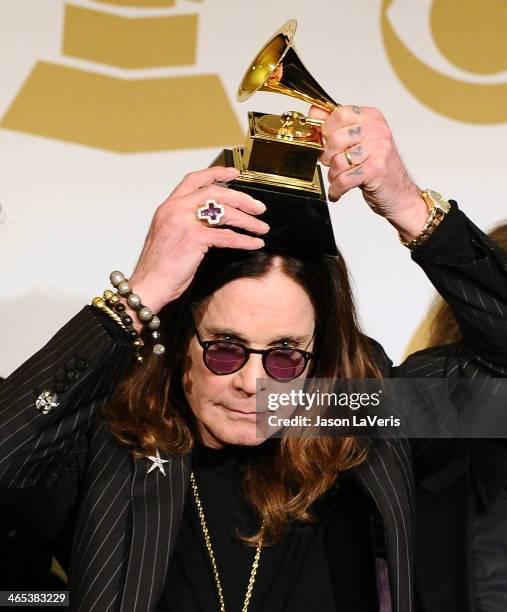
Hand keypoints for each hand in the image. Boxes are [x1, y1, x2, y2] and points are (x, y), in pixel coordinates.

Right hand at [127, 166, 267, 317]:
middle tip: (258, 207)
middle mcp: (175, 209)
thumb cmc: (159, 267)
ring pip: (224, 212)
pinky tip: (254, 243)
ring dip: (248, 220)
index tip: (235, 174)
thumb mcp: (170, 236)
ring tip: (261, 228)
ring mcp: (184, 222)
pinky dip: (244, 240)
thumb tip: (214, 221)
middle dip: (242, 198)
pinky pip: (227, 236)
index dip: (216, 173)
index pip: (194, 180)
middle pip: (215, 192)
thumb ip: (187, 223)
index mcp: (169, 207)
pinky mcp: (193, 238)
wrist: (148, 285)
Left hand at [309, 105, 428, 239]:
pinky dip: (336, 189)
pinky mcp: (376, 169)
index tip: (325, 141)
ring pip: (338, 161)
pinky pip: (344, 180)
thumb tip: (314, 111)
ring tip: (339, 178)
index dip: (326, 130)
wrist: (399, 191)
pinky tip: (337, 191)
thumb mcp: (358, 140)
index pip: (339, 113)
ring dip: (333, 175)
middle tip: (332, 163)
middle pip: (335, 139)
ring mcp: (379, 149)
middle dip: (327, 156)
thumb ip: (336, 125)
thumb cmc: (377, 166)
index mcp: (371, 117)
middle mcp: (377, 130)